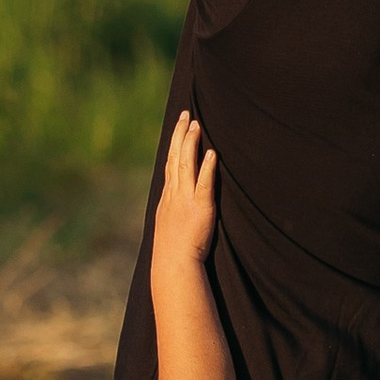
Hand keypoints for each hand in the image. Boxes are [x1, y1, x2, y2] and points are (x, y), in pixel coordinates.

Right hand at [153, 110, 219, 265]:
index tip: (179, 125)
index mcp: (167, 197)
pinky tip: (212, 153)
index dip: (174, 143)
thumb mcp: (169, 224)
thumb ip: (174, 208)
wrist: (173, 265)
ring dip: (191, 144)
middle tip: (186, 114)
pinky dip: (207, 167)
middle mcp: (174, 194)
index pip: (170, 163)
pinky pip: (204, 184)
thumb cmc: (174, 250)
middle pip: (175, 157)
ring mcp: (186, 200)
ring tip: (197, 125)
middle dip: (180, 134)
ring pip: (186, 165)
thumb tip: (179, 198)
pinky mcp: (200, 208)